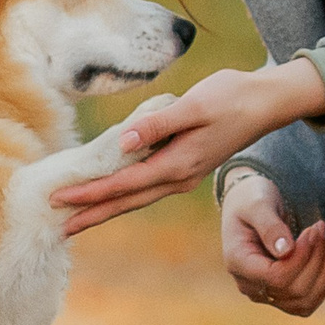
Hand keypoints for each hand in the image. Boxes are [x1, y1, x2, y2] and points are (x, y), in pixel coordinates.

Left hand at [54, 60, 324, 235]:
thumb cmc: (230, 97)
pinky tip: (111, 196)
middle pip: (126, 202)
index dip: (90, 192)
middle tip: (58, 227)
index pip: (123, 183)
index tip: (60, 198)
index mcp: (177, 164)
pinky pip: (147, 188)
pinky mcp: (186, 167)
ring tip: (78, 219)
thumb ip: (157, 125)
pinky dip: (124, 195)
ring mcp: (184, 175)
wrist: (266, 102)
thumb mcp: (193, 105)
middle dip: (92, 214)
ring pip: (136, 198)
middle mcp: (179, 177)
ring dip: (106, 209)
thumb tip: (122, 141)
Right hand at [220, 171, 324, 315]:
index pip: (276, 278)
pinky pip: (308, 301)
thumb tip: (286, 251)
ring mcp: (265, 293)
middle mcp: (249, 284)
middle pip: (294, 290)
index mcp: (238, 262)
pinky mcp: (280, 294)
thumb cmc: (250, 200)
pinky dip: (324, 281)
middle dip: (316, 259)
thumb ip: (269, 227)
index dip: (301, 258)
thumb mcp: (257, 204)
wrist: (249, 205)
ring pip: (304, 300)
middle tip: (321, 228)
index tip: (312, 230)